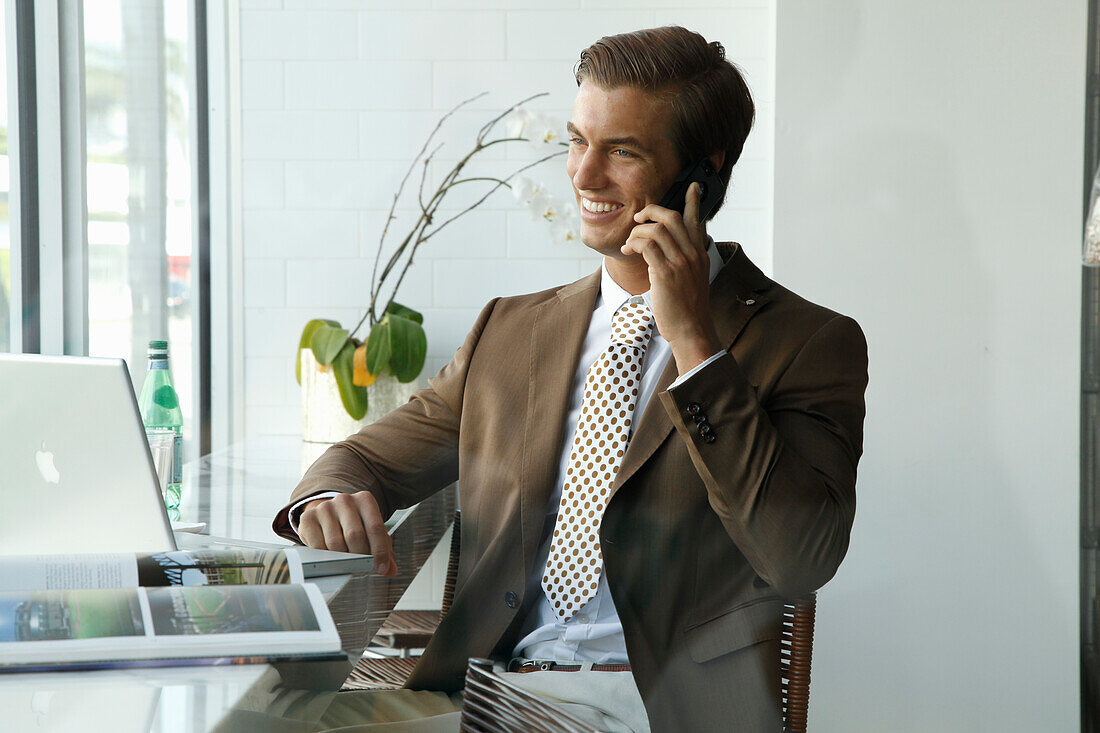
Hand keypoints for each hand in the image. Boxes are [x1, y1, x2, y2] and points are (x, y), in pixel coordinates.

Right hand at [297, 492, 396, 576]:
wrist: (329, 513)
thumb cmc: (355, 525)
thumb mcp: (372, 533)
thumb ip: (384, 550)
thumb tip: (391, 571)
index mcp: (365, 500)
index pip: (375, 527)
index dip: (380, 551)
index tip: (381, 569)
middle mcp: (344, 500)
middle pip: (355, 535)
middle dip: (361, 557)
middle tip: (362, 568)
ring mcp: (324, 508)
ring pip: (335, 543)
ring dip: (343, 559)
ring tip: (347, 564)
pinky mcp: (308, 518)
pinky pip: (317, 546)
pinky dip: (326, 558)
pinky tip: (330, 559)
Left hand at [622, 182, 721, 373]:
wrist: (691, 330)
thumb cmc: (687, 309)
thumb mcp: (693, 280)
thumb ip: (684, 262)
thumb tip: (668, 252)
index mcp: (699, 254)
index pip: (697, 221)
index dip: (693, 202)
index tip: (693, 187)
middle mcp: (692, 254)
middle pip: (672, 217)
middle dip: (652, 211)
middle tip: (639, 217)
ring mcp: (680, 263)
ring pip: (657, 229)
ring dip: (637, 231)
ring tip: (629, 243)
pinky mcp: (665, 273)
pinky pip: (646, 245)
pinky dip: (634, 243)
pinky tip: (628, 251)